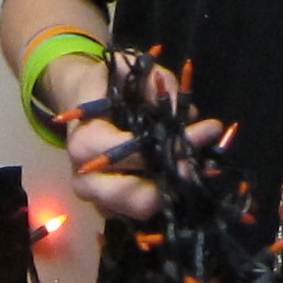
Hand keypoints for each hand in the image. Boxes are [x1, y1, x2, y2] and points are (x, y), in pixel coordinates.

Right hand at [58, 57, 223, 226]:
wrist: (80, 100)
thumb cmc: (105, 84)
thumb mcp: (129, 69)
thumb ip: (158, 86)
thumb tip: (189, 114)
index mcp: (84, 142)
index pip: (128, 154)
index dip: (167, 147)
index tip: (202, 131)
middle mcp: (86, 178)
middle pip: (134, 198)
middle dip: (173, 182)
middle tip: (202, 162)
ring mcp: (99, 199)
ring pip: (142, 212)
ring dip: (175, 191)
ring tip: (201, 166)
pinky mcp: (113, 209)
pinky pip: (143, 213)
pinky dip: (168, 196)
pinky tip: (188, 173)